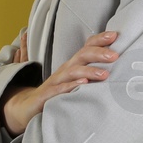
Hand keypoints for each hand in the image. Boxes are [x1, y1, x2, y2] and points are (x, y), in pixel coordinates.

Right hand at [1, 30, 118, 135]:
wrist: (28, 107)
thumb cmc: (56, 92)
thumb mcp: (73, 79)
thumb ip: (89, 72)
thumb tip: (107, 65)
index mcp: (73, 64)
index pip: (86, 47)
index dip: (99, 40)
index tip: (115, 35)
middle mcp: (65, 70)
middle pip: (82, 55)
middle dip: (98, 53)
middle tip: (115, 55)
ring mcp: (56, 81)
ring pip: (73, 72)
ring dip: (89, 72)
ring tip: (104, 74)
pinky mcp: (47, 95)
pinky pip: (60, 89)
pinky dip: (71, 86)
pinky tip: (83, 85)